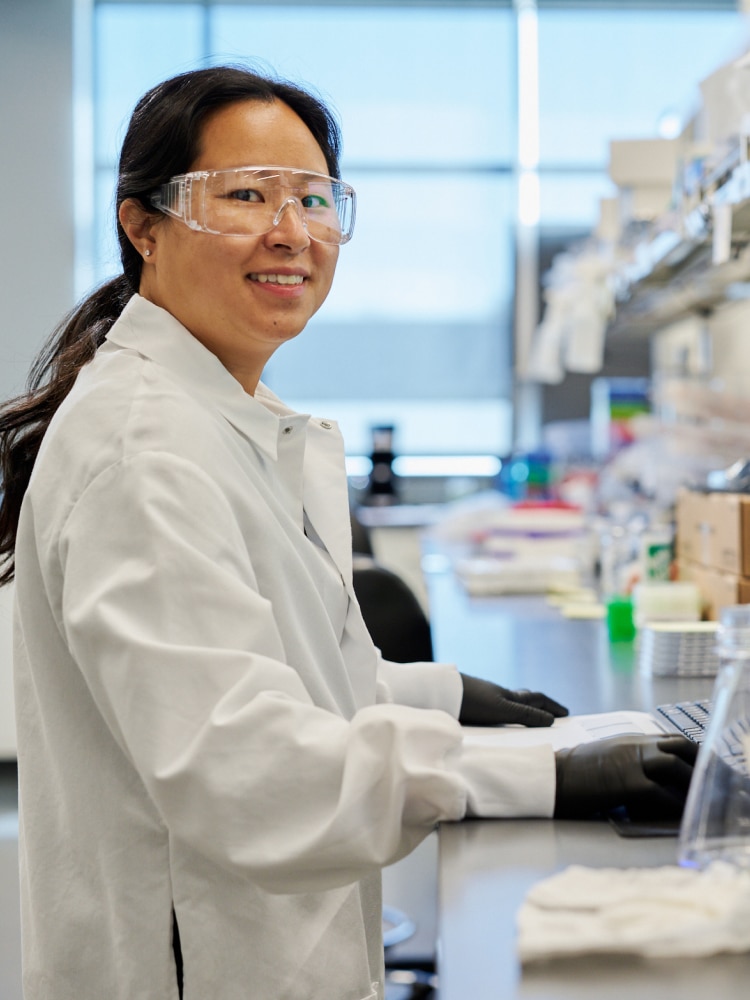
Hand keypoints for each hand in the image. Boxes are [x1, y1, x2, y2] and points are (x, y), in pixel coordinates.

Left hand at [458, 673, 568, 727]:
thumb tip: (551, 720)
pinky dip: (506, 712)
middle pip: (526, 698)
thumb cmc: (472, 700)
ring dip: (524, 708)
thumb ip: (525, 715)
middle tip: (553, 712)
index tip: (566, 714)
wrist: (441, 691)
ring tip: (530, 716)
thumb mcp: (502, 710)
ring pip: (510, 702)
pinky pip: (496, 707)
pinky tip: (499, 719)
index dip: (552, 706)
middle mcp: (499, 694)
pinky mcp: (473, 704)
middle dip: (541, 705)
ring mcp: (486, 697)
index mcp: (510, 696)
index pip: (537, 699)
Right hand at [554, 734, 697, 819]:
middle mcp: (634, 745)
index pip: (672, 740)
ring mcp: (630, 761)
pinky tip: (678, 814)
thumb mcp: (606, 758)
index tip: (705, 767)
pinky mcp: (625, 782)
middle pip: (681, 746)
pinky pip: (660, 793)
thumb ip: (630, 761)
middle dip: (702, 764)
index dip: (693, 754)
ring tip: (700, 800)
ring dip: (692, 783)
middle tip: (712, 783)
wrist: (550, 777)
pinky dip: (674, 805)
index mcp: (630, 739)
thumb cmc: (573, 773)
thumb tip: (654, 779)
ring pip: (675, 766)